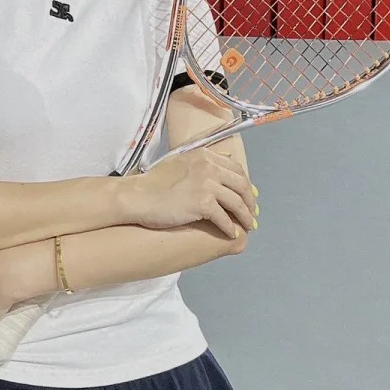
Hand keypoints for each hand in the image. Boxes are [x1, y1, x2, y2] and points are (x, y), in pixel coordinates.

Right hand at [125, 145, 256, 237]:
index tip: (248, 195)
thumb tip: (221, 163)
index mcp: (204, 155)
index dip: (245, 184)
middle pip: (241, 184)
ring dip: (244, 217)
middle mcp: (208, 166)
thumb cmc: (152, 183)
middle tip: (251, 213)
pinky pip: (224, 218)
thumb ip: (200, 162)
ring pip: (236, 202)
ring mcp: (206, 184)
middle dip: (249, 201)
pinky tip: (230, 234)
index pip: (236, 168)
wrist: (137, 196)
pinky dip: (229, 228)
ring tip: (246, 226)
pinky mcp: (202, 203)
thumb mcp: (179, 162)